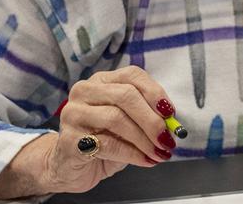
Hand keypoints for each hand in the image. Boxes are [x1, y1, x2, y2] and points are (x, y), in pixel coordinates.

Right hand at [41, 67, 175, 192]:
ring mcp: (74, 113)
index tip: (171, 114)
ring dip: (145, 139)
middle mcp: (85, 91)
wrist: (71, 167)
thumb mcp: (130, 124)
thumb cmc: (105, 140)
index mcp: (102, 80)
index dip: (155, 93)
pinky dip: (133, 153)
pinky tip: (146, 160)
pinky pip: (108, 144)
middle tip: (168, 139)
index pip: (132, 75)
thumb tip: (173, 124)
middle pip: (126, 96)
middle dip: (152, 119)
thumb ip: (149, 117)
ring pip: (117, 119)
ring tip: (160, 152)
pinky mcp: (69, 139)